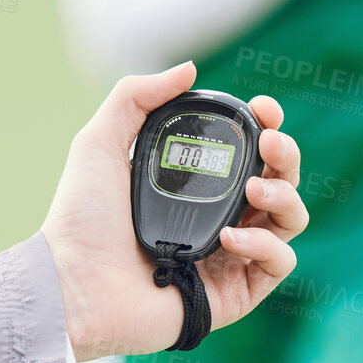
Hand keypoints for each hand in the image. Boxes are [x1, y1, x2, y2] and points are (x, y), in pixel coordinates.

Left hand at [41, 62, 307, 361]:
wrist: (73, 282)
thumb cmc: (81, 218)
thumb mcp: (100, 142)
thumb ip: (136, 96)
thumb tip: (188, 69)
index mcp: (193, 184)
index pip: (248, 151)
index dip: (266, 126)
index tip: (264, 110)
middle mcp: (216, 217)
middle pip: (280, 181)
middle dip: (287, 155)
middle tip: (272, 144)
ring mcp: (228, 257)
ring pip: (289, 220)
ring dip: (285, 195)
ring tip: (256, 189)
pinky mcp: (233, 293)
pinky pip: (278, 264)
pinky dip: (265, 245)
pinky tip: (232, 237)